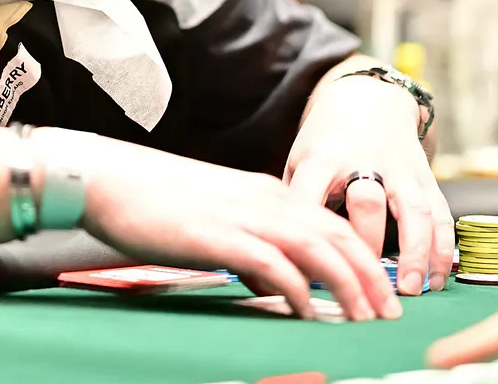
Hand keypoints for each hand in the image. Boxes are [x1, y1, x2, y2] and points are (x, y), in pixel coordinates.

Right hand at [73, 131, 401, 321]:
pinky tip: (310, 314)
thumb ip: (247, 245)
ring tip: (365, 318)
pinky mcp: (220, 237)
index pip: (330, 222)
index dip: (363, 255)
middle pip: (337, 236)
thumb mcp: (214, 219)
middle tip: (390, 311)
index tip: (381, 288)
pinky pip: (274, 266)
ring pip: (317, 250)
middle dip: (371, 275)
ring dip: (349, 285)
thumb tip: (270, 282)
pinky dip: (299, 292)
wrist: (106, 178)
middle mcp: (264, 199)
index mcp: (264, 191)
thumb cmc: (151, 201)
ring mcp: (243, 216)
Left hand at [284, 71, 451, 295]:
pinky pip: (440, 214)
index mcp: (322, 158)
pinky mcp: (425, 177)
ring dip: (415, 252)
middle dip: (367, 243)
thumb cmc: (325, 142)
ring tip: (411, 290)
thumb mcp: (299, 159)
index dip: (306, 227)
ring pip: (413, 210)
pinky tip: (437, 279)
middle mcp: (363, 162)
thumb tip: (278, 254)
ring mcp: (399, 169)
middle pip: (367, 201)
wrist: (369, 97)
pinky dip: (442, 248)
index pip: (309, 191)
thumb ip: (292, 200)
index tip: (305, 265)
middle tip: (362, 284)